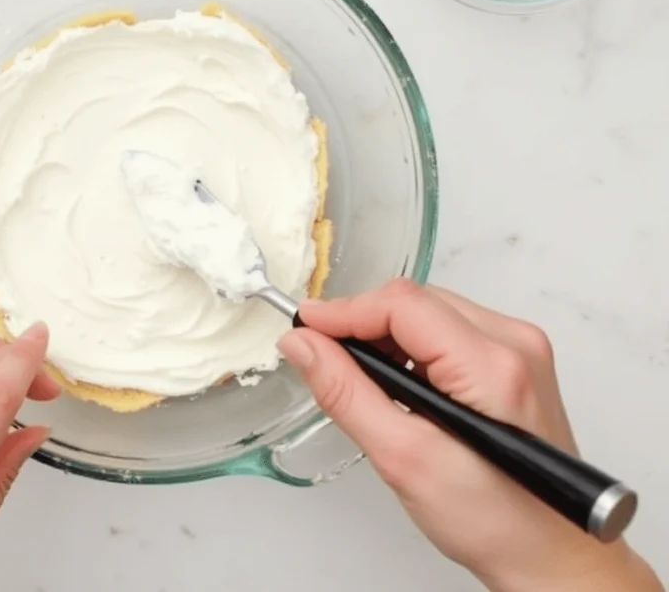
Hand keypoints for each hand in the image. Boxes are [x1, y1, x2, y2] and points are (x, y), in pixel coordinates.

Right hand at [279, 282, 662, 591]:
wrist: (552, 554)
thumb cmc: (495, 520)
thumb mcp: (403, 458)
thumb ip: (346, 393)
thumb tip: (303, 345)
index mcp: (493, 366)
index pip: (402, 305)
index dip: (345, 311)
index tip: (303, 327)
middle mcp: (515, 344)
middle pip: (416, 301)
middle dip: (362, 323)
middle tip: (323, 355)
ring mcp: (520, 349)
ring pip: (430, 311)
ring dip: (386, 336)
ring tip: (363, 380)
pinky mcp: (516, 360)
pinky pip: (449, 329)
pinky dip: (412, 348)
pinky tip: (399, 383)